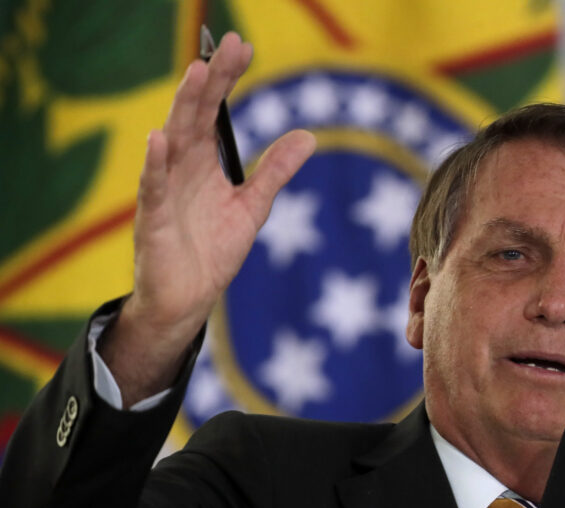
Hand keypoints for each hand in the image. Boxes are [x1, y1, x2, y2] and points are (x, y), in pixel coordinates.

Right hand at [100, 32, 315, 406]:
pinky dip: (155, 164)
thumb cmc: (212, 251)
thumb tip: (308, 136)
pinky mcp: (154, 221)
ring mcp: (165, 192)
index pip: (213, 112)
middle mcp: (181, 169)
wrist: (188, 300)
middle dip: (210, 81)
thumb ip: (275, 172)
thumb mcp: (252, 207)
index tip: (243, 47)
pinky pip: (153, 189)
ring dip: (184, 108)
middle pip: (194, 116)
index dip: (226, 79)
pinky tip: (160, 138)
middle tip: (228, 46)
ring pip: (172, 142)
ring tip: (196, 73)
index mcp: (203, 163)